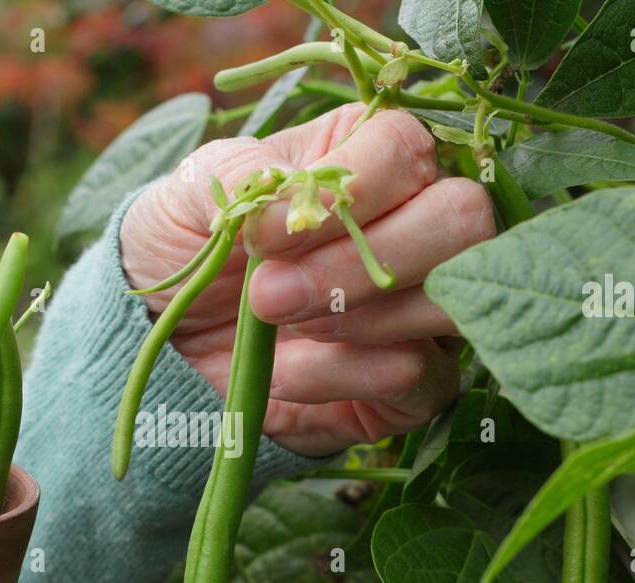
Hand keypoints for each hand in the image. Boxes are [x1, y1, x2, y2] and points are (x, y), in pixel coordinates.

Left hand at [120, 102, 494, 457]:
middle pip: (462, 220)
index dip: (346, 192)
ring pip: (449, 300)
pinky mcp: (415, 381)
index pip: (407, 148)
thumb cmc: (194, 244)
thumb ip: (243, 178)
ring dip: (353, 318)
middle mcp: (419, 225)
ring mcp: (425, 306)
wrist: (172, 334)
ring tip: (273, 323)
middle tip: (269, 294)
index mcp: (372, 158)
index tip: (261, 233)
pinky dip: (341, 376)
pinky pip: (418, 377)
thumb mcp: (195, 195)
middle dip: (360, 263)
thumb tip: (289, 195)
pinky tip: (283, 372)